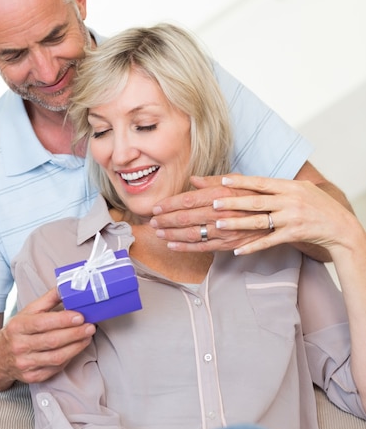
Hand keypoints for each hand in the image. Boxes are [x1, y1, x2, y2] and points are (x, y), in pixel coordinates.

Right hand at [0, 288, 94, 385]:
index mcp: (18, 327)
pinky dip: (69, 358)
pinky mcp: (33, 377)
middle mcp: (20, 346)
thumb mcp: (27, 312)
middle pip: (52, 341)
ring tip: (88, 336)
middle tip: (90, 326)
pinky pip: (55, 368)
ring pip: (56, 357)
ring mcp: (25, 364)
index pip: (43, 323)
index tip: (80, 316)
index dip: (63, 320)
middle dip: (75, 334)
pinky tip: (77, 348)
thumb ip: (48, 299)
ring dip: (76, 347)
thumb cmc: (17, 331)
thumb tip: (65, 287)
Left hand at [150, 174, 268, 251]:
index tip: (157, 206)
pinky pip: (202, 247)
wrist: (277, 216)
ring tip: (158, 232)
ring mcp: (224, 231)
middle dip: (166, 220)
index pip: (189, 200)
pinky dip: (185, 247)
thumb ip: (213, 182)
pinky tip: (172, 245)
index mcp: (221, 195)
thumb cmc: (255, 195)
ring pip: (191, 234)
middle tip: (152, 220)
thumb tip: (193, 180)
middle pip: (186, 217)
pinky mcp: (227, 244)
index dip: (170, 204)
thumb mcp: (237, 182)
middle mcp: (220, 213)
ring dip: (171, 234)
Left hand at [211, 174, 360, 256]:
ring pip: (259, 221)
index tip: (223, 181)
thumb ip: (280, 185)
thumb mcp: (302, 188)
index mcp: (289, 187)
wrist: (340, 226)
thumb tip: (258, 181)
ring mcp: (290, 219)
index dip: (241, 182)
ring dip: (237, 223)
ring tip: (219, 224)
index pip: (260, 182)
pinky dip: (253, 246)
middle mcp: (289, 201)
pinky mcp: (293, 235)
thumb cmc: (319, 205)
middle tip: (213, 203)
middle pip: (256, 201)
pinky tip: (239, 251)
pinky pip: (269, 241)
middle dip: (233, 202)